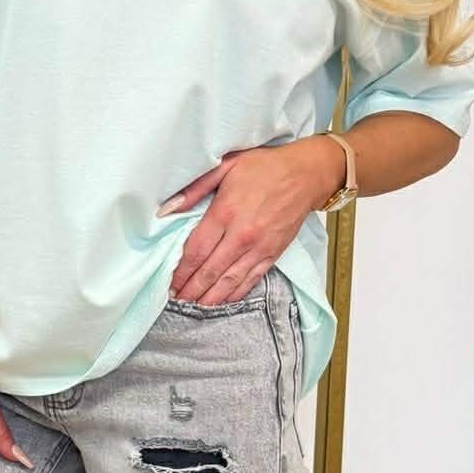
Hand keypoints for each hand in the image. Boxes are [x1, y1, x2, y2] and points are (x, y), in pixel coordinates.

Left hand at [157, 137, 340, 304]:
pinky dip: (234, 294)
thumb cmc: (265, 167)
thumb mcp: (225, 165)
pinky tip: (221, 301)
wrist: (306, 175)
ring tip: (192, 306)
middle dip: (190, 289)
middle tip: (175, 300)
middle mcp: (241, 235)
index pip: (196, 250)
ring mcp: (259, 248)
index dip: (180, 271)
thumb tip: (167, 209)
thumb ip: (194, 188)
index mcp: (225, 212)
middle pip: (209, 271)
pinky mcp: (273, 254)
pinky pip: (250, 281)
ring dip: (209, 297)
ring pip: (229, 282)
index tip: (168, 282)